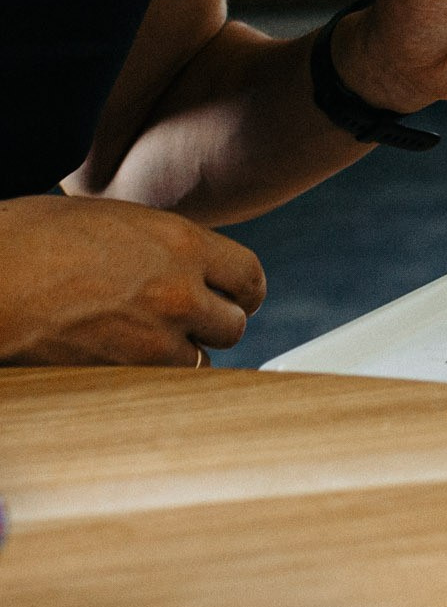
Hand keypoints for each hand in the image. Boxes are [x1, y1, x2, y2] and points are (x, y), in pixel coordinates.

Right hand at [0, 195, 265, 365]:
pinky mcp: (121, 378)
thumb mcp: (119, 221)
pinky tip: (122, 356)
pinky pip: (160, 386)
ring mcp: (151, 341)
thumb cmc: (37, 237)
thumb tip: (190, 263)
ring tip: (143, 336)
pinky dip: (150, 377)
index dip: (242, 290)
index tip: (231, 296)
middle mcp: (179, 293)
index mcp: (182, 243)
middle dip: (213, 324)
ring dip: (180, 354)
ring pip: (198, 362)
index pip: (250, 276)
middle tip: (187, 319)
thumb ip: (165, 245)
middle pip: (233, 326)